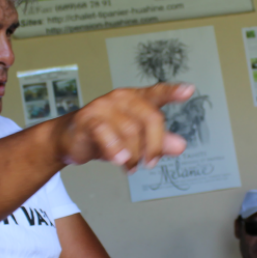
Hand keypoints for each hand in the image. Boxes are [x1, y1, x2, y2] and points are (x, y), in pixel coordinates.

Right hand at [55, 84, 192, 172]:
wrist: (68, 140)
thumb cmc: (105, 135)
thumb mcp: (135, 140)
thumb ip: (159, 141)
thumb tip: (180, 146)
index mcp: (136, 99)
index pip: (158, 93)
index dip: (173, 92)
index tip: (188, 90)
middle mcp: (121, 99)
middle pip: (150, 118)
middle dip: (154, 145)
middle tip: (151, 163)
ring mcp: (103, 107)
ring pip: (130, 130)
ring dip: (134, 154)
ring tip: (130, 166)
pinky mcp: (88, 119)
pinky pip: (105, 132)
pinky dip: (115, 149)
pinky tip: (119, 159)